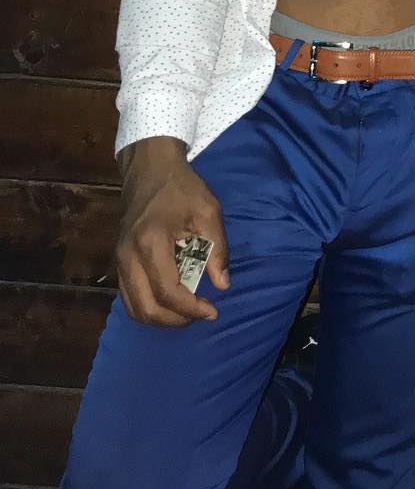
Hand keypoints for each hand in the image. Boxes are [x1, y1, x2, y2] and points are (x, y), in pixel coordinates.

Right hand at [115, 137, 229, 326]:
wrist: (149, 168)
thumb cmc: (182, 188)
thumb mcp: (209, 212)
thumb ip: (217, 250)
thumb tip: (222, 285)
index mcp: (151, 243)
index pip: (168, 292)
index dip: (191, 309)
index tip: (213, 311)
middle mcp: (128, 257)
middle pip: (145, 308)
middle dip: (175, 320)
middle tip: (200, 314)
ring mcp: (118, 259)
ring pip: (133, 307)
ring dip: (160, 317)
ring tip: (187, 311)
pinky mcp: (118, 260)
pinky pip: (128, 295)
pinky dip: (149, 305)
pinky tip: (171, 299)